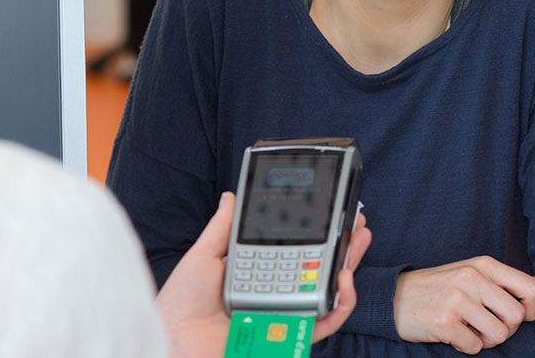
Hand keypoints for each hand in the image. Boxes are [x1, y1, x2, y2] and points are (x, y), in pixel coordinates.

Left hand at [157, 192, 372, 357]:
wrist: (176, 338)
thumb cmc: (182, 303)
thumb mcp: (204, 255)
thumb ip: (224, 227)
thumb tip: (232, 196)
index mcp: (258, 273)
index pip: (295, 250)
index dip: (316, 233)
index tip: (331, 212)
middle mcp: (275, 293)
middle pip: (318, 269)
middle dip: (343, 246)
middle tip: (358, 223)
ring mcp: (285, 314)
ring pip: (328, 292)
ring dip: (348, 268)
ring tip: (354, 244)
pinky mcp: (291, 335)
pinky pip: (325, 322)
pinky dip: (340, 303)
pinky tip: (342, 280)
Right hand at [394, 256, 534, 354]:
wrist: (394, 297)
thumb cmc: (442, 287)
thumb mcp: (476, 274)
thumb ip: (512, 280)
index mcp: (484, 265)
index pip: (531, 289)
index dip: (532, 309)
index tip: (516, 315)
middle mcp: (472, 278)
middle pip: (517, 316)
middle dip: (507, 329)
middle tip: (487, 325)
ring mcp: (457, 299)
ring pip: (500, 335)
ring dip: (488, 340)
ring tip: (471, 331)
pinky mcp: (443, 322)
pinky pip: (475, 347)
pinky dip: (468, 347)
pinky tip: (455, 335)